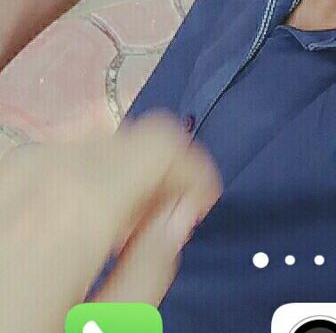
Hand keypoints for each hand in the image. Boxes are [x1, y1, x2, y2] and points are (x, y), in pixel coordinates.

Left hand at [0, 112, 222, 331]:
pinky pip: (49, 161)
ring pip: (89, 148)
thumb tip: (181, 212)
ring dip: (113, 180)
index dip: (194, 169)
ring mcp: (8, 169)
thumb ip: (152, 265)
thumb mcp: (101, 330)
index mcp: (80, 203)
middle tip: (155, 233)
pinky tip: (63, 230)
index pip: (163, 141)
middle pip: (128, 141)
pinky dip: (73, 183)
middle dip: (155, 178)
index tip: (198, 208)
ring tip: (107, 240)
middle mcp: (42, 169)